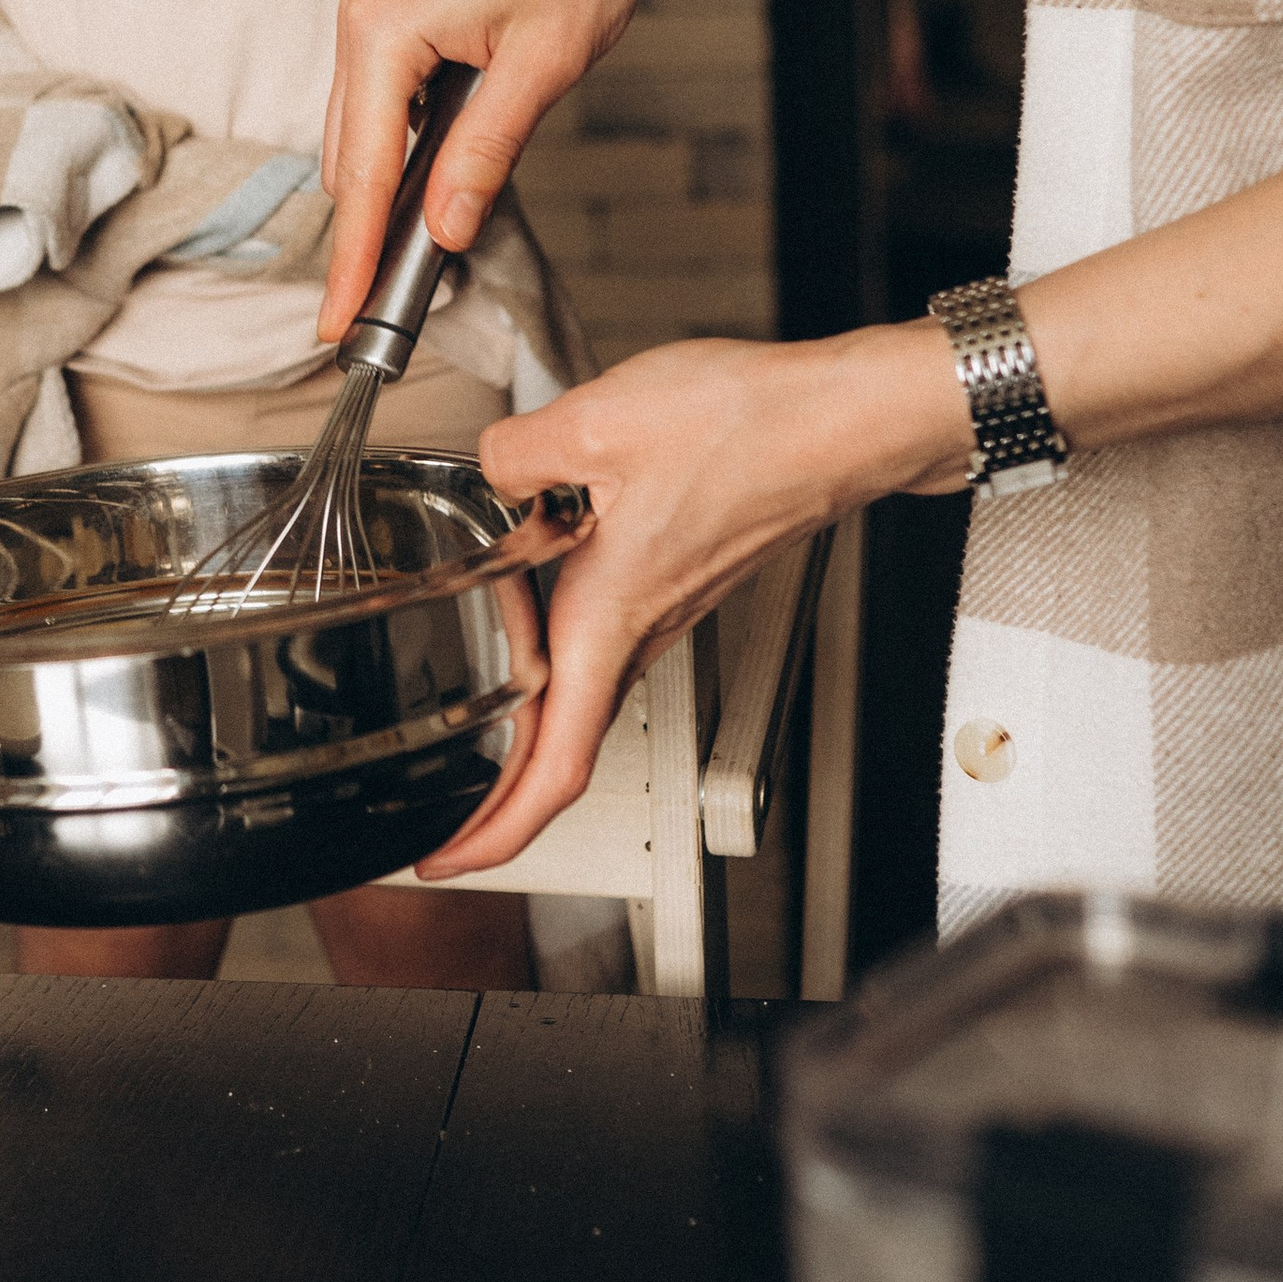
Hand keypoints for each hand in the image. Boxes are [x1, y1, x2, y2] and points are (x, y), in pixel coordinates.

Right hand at [319, 0, 706, 337]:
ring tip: (403, 267)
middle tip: (377, 318)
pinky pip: (385, 101)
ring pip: (363, 131)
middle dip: (362, 236)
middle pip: (347, 156)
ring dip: (383, 194)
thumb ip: (484, 152)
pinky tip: (430, 187)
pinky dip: (401, 151)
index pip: (359, 172)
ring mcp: (379, 12)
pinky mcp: (405, 11)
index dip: (351, 258)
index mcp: (383, 28)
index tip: (337, 325)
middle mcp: (362, 18)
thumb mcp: (544, 63)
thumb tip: (441, 230)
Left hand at [417, 320, 970, 875]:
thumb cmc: (756, 430)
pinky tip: (532, 641)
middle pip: (565, 752)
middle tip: (438, 828)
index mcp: (611, 614)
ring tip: (469, 753)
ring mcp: (666, 610)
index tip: (445, 860)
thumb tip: (491, 469)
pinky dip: (559, 674)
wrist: (844, 421)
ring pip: (585, 701)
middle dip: (498, 806)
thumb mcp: (600, 422)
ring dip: (527, 742)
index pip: (555, 764)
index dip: (497, 830)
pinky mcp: (679, 579)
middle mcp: (642, 629)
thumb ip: (518, 454)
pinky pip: (606, 649)